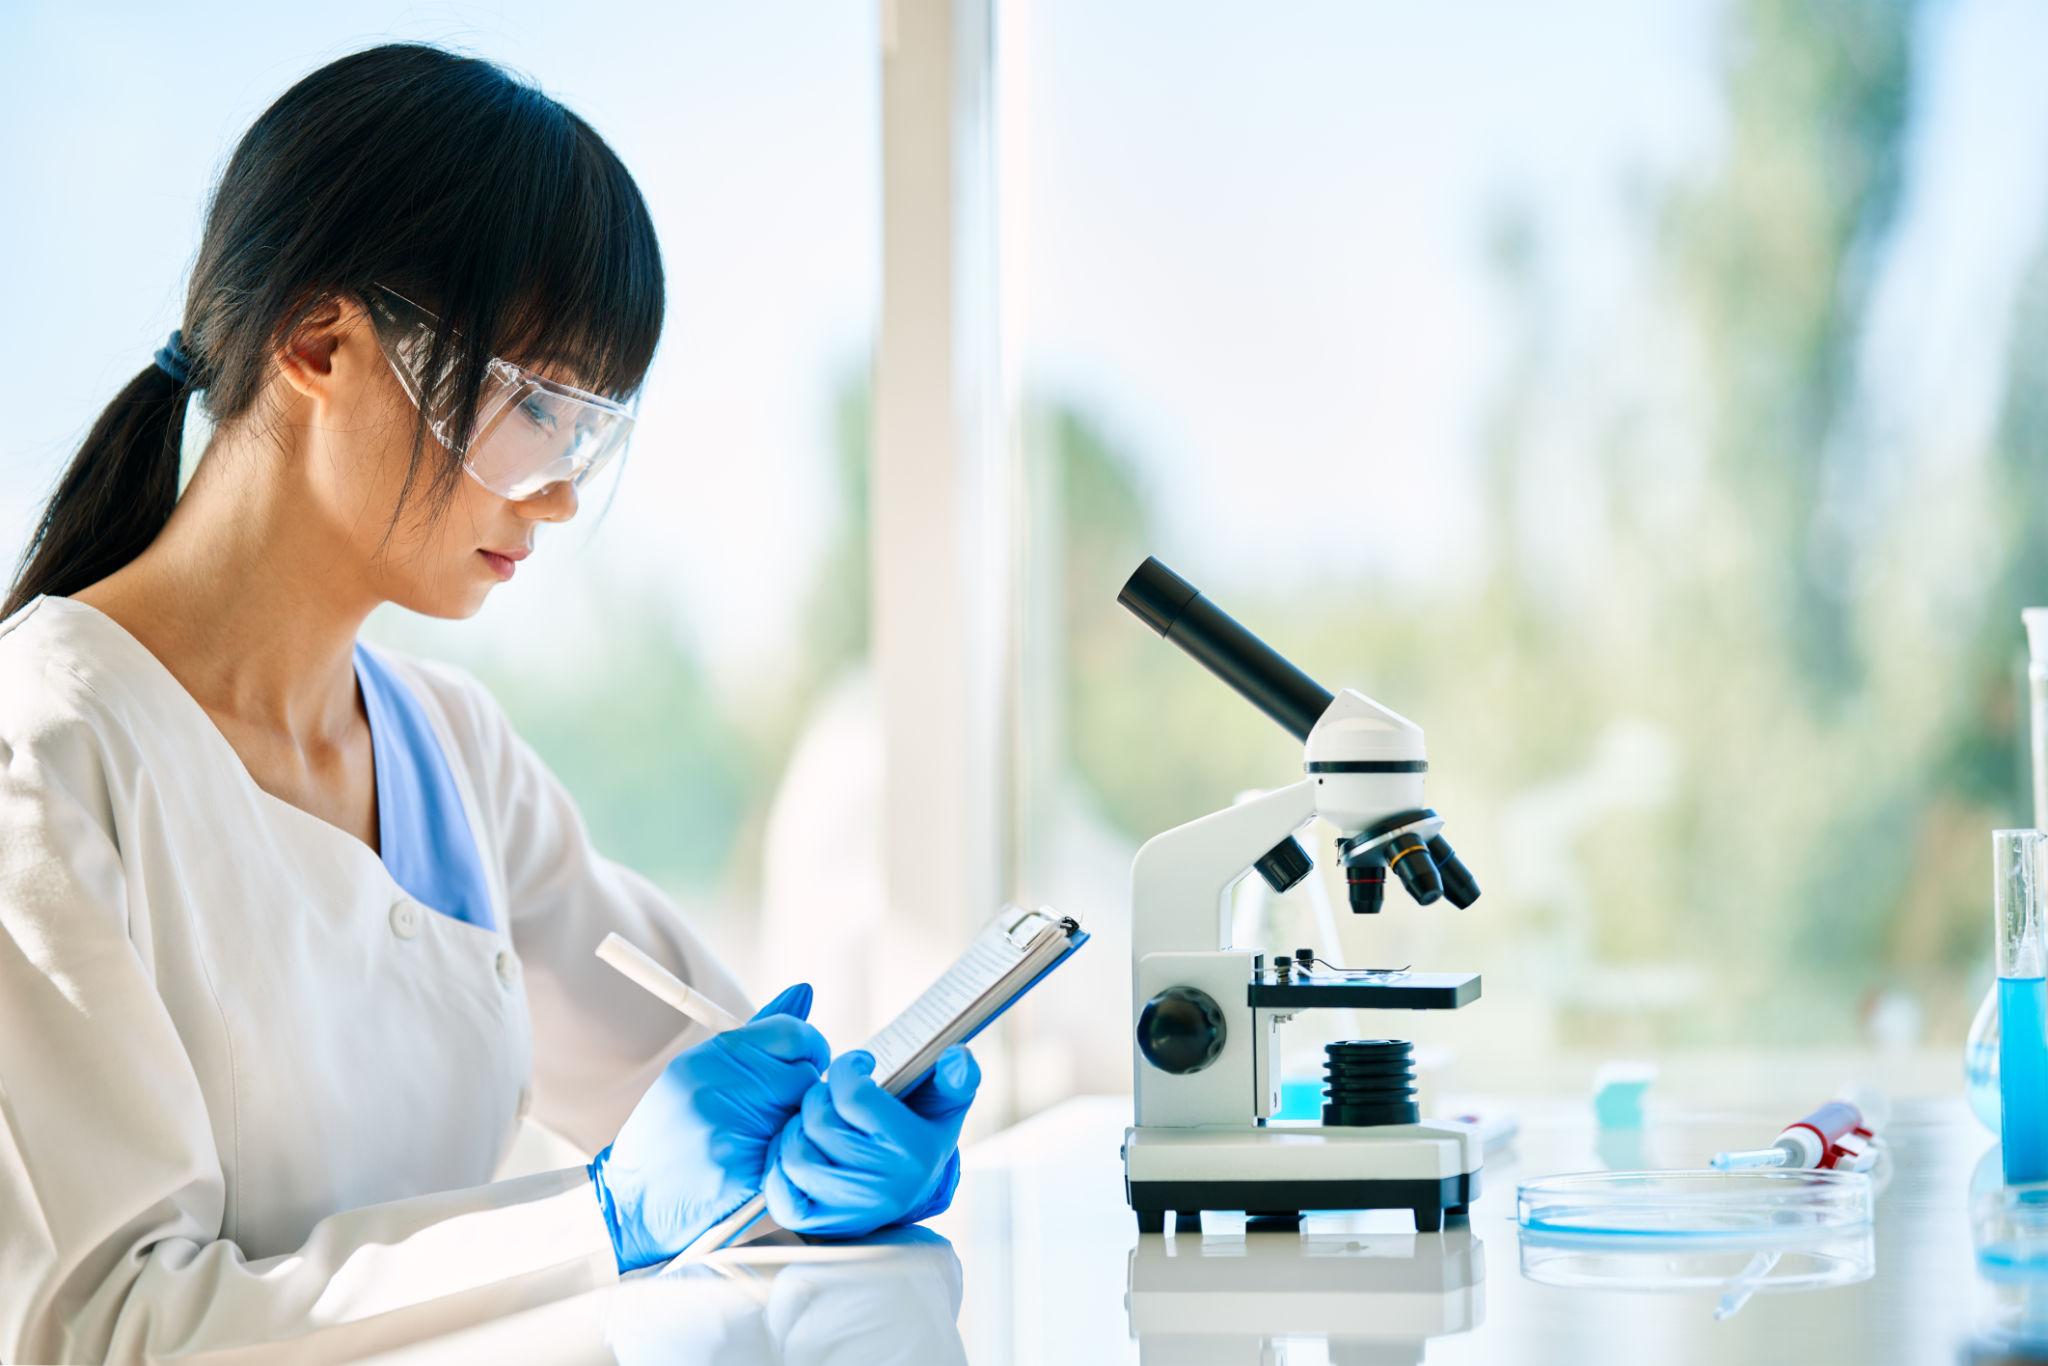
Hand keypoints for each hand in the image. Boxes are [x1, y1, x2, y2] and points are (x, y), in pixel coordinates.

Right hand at [589, 983, 829, 1272]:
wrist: (633, 1202)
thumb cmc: (672, 1134)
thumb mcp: (702, 1073)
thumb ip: (760, 1036)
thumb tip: (804, 991)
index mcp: (707, 1059)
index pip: (791, 1034)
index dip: (810, 1048)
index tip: (807, 1063)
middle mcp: (716, 1088)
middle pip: (804, 1076)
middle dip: (802, 1093)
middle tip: (779, 1110)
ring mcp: (728, 1132)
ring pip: (802, 1116)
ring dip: (794, 1126)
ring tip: (762, 1139)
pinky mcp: (740, 1173)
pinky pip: (792, 1154)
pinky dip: (785, 1159)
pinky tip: (758, 1165)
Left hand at [762, 1045, 980, 1237]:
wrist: (911, 1191)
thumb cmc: (921, 1132)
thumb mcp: (947, 1103)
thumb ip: (957, 1075)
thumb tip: (956, 1057)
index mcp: (913, 1151)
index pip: (854, 1094)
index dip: (848, 1068)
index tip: (859, 1065)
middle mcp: (883, 1187)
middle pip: (819, 1122)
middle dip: (819, 1096)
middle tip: (833, 1095)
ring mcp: (850, 1211)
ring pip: (795, 1154)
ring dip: (797, 1128)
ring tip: (816, 1121)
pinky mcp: (820, 1226)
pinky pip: (779, 1191)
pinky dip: (780, 1165)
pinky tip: (801, 1148)